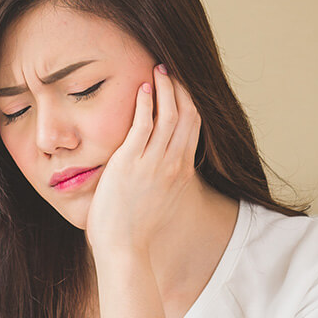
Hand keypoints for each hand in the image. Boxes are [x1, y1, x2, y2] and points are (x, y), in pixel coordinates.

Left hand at [85, 63, 202, 254]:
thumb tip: (157, 169)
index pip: (193, 126)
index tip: (180, 85)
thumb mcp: (159, 200)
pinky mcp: (130, 163)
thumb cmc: (135, 229)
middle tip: (170, 69)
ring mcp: (153, 163)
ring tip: (156, 69)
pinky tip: (141, 88)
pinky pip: (142, 126)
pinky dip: (145, 104)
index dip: (188, 102)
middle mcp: (172, 164)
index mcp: (181, 172)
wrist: (124, 248)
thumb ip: (163, 179)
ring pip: (167, 115)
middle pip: (186, 115)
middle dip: (179, 88)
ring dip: (164, 88)